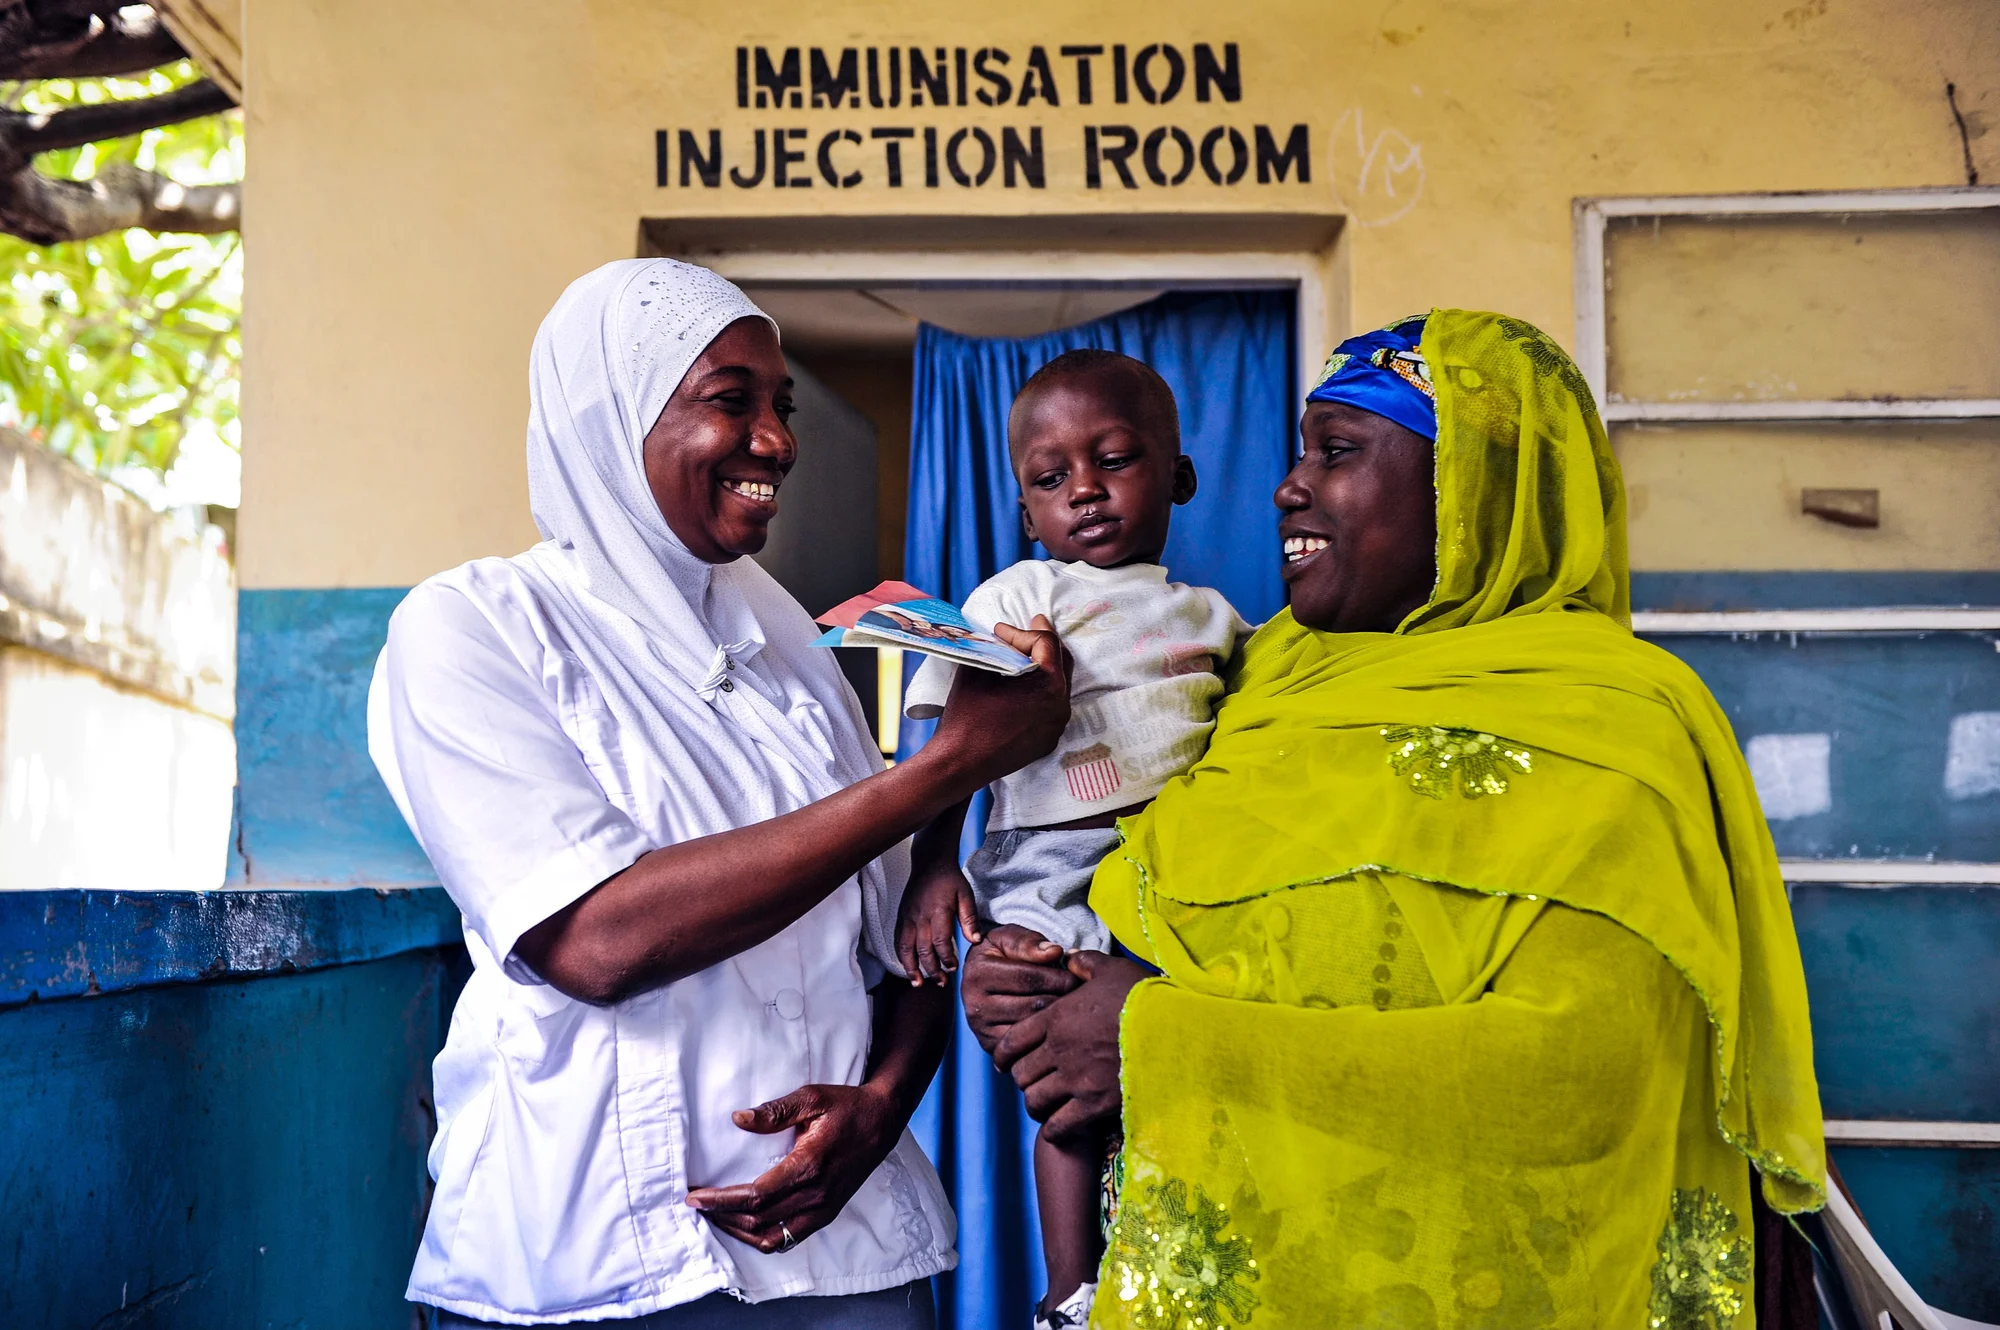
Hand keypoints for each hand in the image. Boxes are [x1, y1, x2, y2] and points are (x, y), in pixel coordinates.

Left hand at [685, 1082, 902, 1252]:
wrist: (883, 1121)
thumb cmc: (847, 1107)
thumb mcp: (811, 1098)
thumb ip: (774, 1111)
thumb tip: (738, 1119)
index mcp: (809, 1166)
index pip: (755, 1196)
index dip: (721, 1201)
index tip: (695, 1196)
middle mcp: (816, 1195)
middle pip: (758, 1220)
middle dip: (721, 1216)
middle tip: (696, 1204)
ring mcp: (823, 1209)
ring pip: (771, 1238)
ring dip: (739, 1231)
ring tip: (716, 1215)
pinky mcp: (826, 1214)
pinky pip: (789, 1239)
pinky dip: (762, 1238)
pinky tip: (745, 1224)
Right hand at [896, 858, 980, 985]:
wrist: (930, 862)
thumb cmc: (950, 879)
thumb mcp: (966, 895)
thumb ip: (970, 918)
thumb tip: (975, 940)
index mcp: (938, 911)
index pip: (940, 941)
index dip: (946, 958)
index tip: (953, 968)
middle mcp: (920, 916)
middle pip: (923, 949)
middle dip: (931, 969)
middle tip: (941, 982)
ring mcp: (908, 917)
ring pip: (906, 948)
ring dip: (911, 968)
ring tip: (918, 983)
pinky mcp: (901, 917)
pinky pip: (898, 940)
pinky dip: (902, 956)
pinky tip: (908, 966)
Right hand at [927, 616, 1071, 788]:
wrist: (960, 762)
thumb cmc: (966, 714)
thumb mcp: (978, 669)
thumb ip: (996, 648)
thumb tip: (1002, 637)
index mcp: (1048, 684)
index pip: (1046, 643)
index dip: (1022, 632)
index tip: (1000, 632)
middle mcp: (1061, 705)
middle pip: (1061, 662)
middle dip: (1044, 642)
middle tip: (1034, 624)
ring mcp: (1057, 726)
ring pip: (1058, 686)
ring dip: (1044, 668)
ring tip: (1027, 655)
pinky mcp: (1048, 741)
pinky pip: (1051, 709)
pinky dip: (1041, 693)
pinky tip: (1025, 688)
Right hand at [959, 924, 1074, 1056]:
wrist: (981, 979)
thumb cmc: (1000, 954)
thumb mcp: (1008, 936)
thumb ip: (1028, 940)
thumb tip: (1054, 952)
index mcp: (977, 973)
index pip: (1029, 978)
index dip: (1059, 976)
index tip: (1077, 976)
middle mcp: (974, 1004)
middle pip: (1033, 1005)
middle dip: (1062, 998)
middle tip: (1081, 995)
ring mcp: (982, 1030)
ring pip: (1033, 1028)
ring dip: (1057, 1018)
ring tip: (1072, 1008)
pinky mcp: (991, 1047)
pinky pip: (1027, 1046)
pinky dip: (1045, 1036)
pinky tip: (1056, 1024)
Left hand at [995, 951, 1149, 1145]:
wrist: (1177, 1029)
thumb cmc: (1144, 997)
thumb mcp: (1112, 969)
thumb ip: (1084, 963)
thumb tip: (1067, 959)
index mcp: (1057, 1018)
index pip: (1011, 1040)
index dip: (1002, 1054)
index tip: (1003, 1062)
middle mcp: (1059, 1049)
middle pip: (1020, 1073)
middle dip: (1023, 1078)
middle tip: (1034, 1081)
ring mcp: (1075, 1079)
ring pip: (1034, 1100)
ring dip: (1037, 1103)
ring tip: (1045, 1104)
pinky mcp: (1094, 1104)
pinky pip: (1057, 1125)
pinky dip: (1054, 1129)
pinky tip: (1061, 1125)